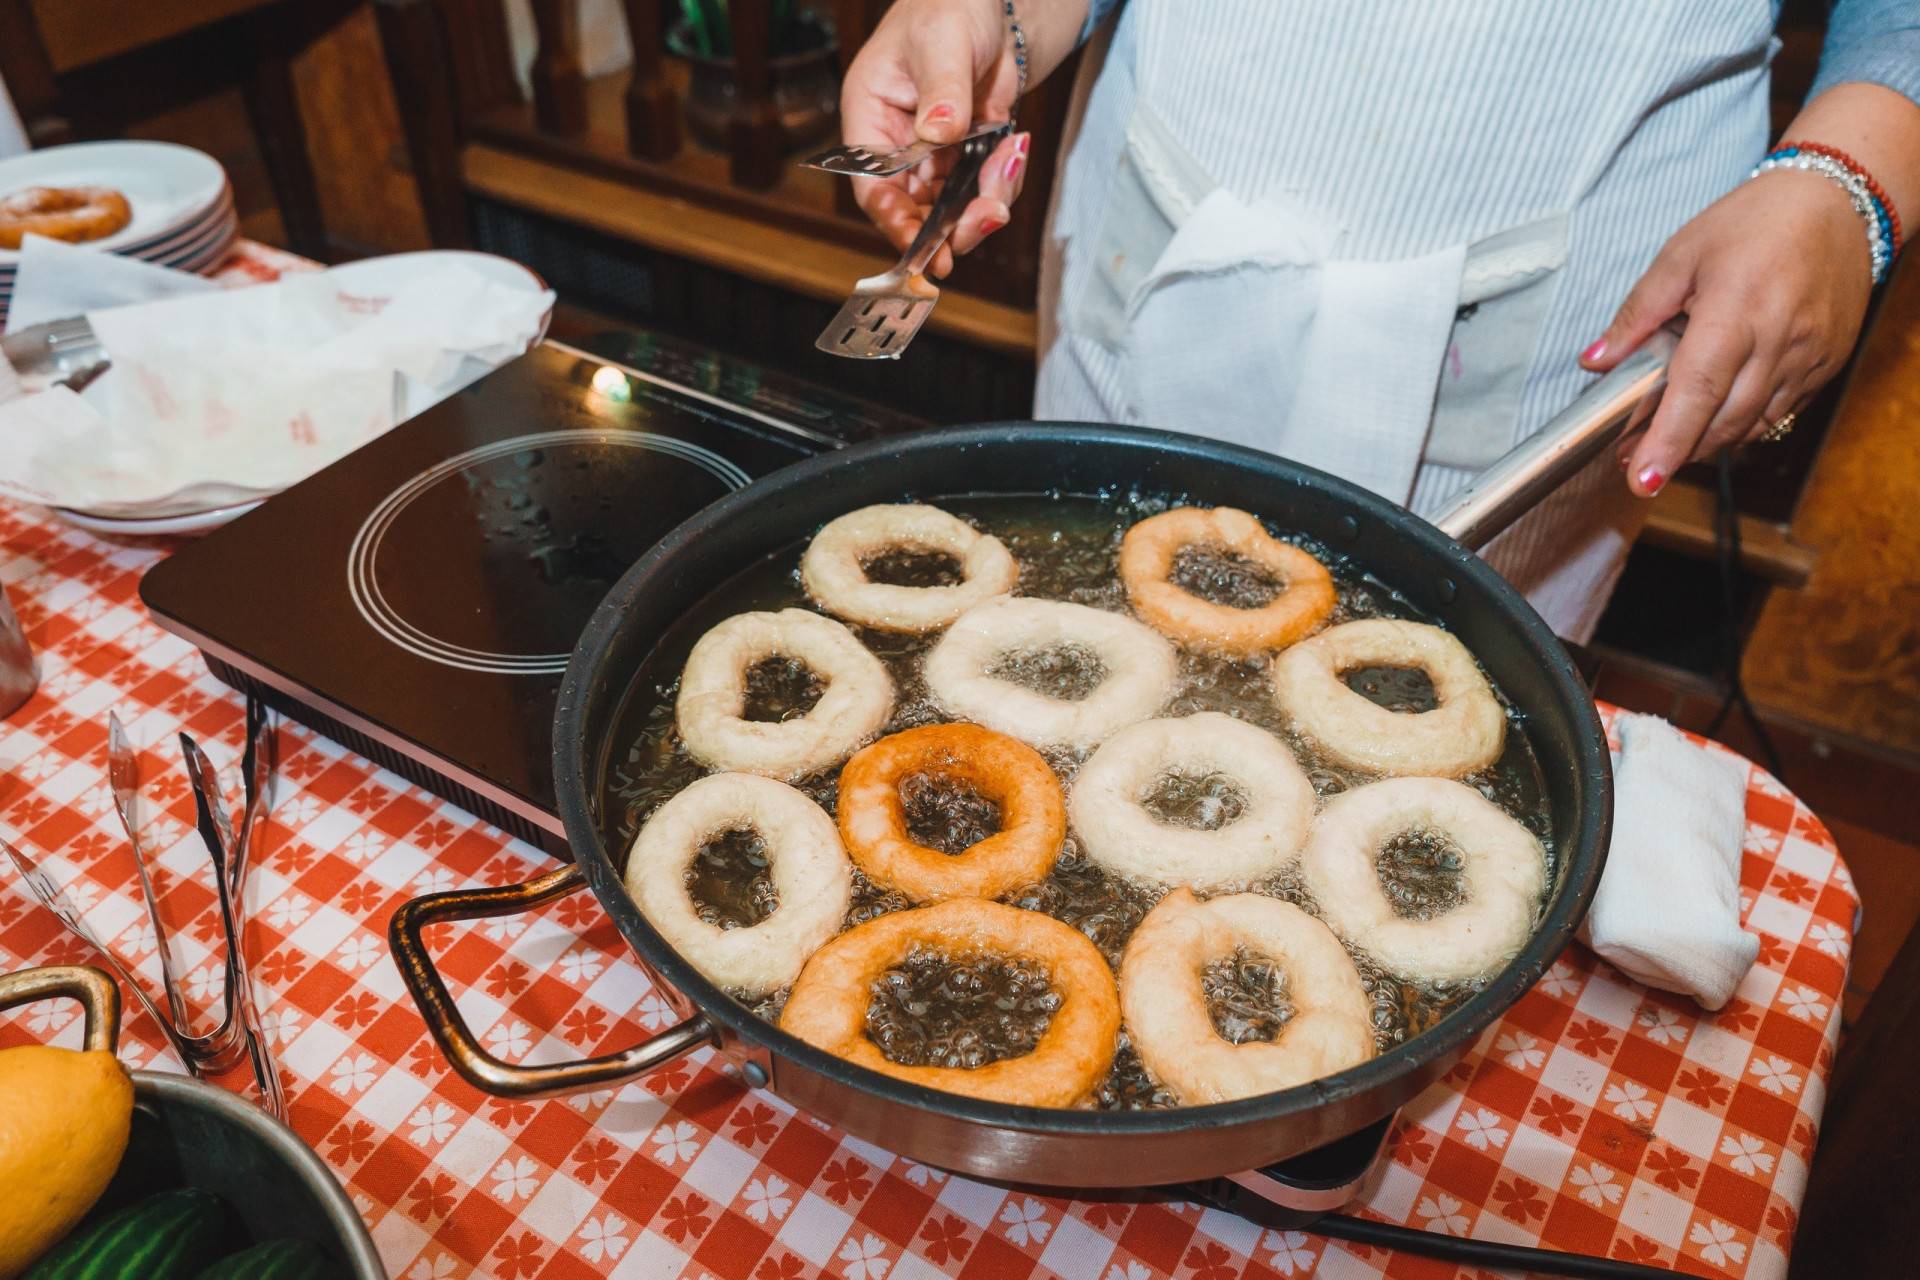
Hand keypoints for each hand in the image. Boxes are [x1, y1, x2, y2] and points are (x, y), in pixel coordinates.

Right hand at [839, 0, 1029, 277]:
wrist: (987, 3)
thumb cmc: (949, 6)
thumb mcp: (942, 42)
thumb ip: (941, 91)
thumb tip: (939, 131)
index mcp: (871, 116)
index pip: (873, 185)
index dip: (894, 219)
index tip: (923, 245)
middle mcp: (898, 145)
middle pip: (914, 207)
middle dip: (951, 223)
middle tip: (985, 220)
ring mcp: (935, 154)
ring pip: (953, 206)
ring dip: (983, 202)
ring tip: (1008, 165)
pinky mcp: (968, 154)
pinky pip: (984, 185)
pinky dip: (1004, 178)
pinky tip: (1015, 147)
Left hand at [1581, 167, 1874, 495]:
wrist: (1835, 203)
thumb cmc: (1754, 223)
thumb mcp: (1681, 255)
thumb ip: (1637, 315)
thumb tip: (1595, 361)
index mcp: (1736, 308)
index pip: (1697, 389)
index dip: (1667, 440)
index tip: (1641, 477)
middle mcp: (1779, 339)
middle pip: (1723, 419)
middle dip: (1677, 450)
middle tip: (1636, 463)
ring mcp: (1809, 355)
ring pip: (1753, 422)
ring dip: (1707, 442)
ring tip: (1667, 443)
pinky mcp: (1827, 363)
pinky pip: (1781, 411)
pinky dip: (1744, 423)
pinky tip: (1714, 418)